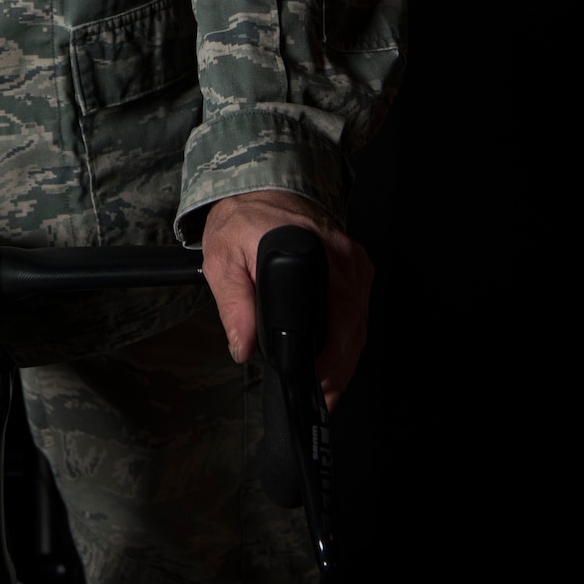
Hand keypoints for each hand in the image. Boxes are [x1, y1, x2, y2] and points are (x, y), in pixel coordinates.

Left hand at [200, 190, 372, 410]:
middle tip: (320, 397)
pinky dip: (349, 335)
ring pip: (360, 322)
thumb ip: (233, 304)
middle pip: (353, 327)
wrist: (261, 185)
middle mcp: (341, 256)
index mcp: (311, 254)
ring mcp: (352, 260)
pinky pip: (359, 308)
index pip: (332, 319)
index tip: (311, 382)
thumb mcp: (222, 259)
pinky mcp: (355, 263)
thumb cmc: (243, 219)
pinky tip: (335, 354)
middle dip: (338, 370)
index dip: (325, 359)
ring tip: (326, 386)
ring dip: (346, 358)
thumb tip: (243, 346)